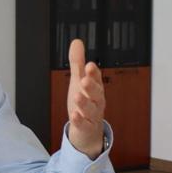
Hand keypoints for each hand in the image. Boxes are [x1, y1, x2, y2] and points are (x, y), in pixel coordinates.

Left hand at [67, 39, 105, 158]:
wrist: (88, 129)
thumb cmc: (84, 101)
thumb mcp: (78, 80)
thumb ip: (77, 62)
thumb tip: (76, 42)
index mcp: (95, 87)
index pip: (96, 78)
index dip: (93, 73)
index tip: (89, 65)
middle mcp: (96, 100)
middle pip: (96, 93)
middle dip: (91, 86)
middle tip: (84, 80)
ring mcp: (92, 114)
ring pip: (91, 109)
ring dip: (84, 103)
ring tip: (77, 97)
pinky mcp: (86, 127)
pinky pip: (85, 125)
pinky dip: (80, 121)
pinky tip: (75, 116)